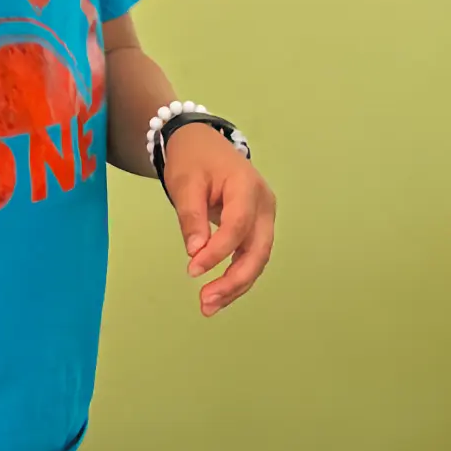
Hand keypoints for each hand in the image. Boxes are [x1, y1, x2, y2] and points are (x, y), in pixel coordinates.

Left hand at [161, 125, 276, 316]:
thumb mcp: (185, 182)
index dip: (218, 252)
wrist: (204, 145)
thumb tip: (195, 252)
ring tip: (208, 306)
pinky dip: (236, 277)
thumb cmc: (194, 159)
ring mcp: (264, 217)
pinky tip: (218, 295)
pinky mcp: (256, 228)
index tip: (192, 270)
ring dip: (236, 285)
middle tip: (206, 301)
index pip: (238, 226)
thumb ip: (192, 216)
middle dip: (235, 279)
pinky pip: (250, 256)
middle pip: (258, 249)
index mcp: (247, 187)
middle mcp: (264, 205)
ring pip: (257, 259)